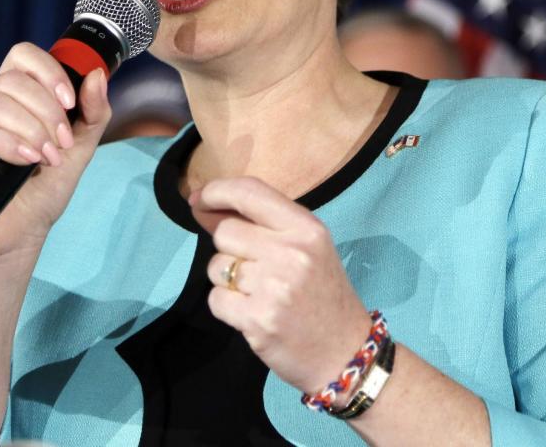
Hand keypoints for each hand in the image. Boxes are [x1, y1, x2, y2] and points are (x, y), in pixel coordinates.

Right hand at [0, 42, 111, 260]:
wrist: (20, 234)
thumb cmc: (44, 189)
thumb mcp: (79, 148)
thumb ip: (93, 112)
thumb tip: (96, 74)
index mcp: (12, 94)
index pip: (22, 56)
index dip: (48, 72)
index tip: (69, 102)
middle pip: (11, 80)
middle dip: (46, 112)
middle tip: (60, 144)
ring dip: (30, 129)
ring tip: (46, 158)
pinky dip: (4, 143)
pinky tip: (24, 159)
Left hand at [190, 177, 373, 394]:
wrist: (346, 353)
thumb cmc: (322, 296)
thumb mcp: (307, 248)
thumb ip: (262, 223)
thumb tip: (202, 204)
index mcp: (306, 228)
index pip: (249, 191)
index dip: (215, 191)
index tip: (199, 199)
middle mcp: (291, 252)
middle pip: (225, 232)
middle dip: (227, 249)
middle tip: (252, 269)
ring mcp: (274, 287)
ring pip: (216, 266)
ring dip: (227, 280)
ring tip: (257, 293)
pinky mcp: (257, 320)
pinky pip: (216, 299)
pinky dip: (226, 307)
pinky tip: (252, 314)